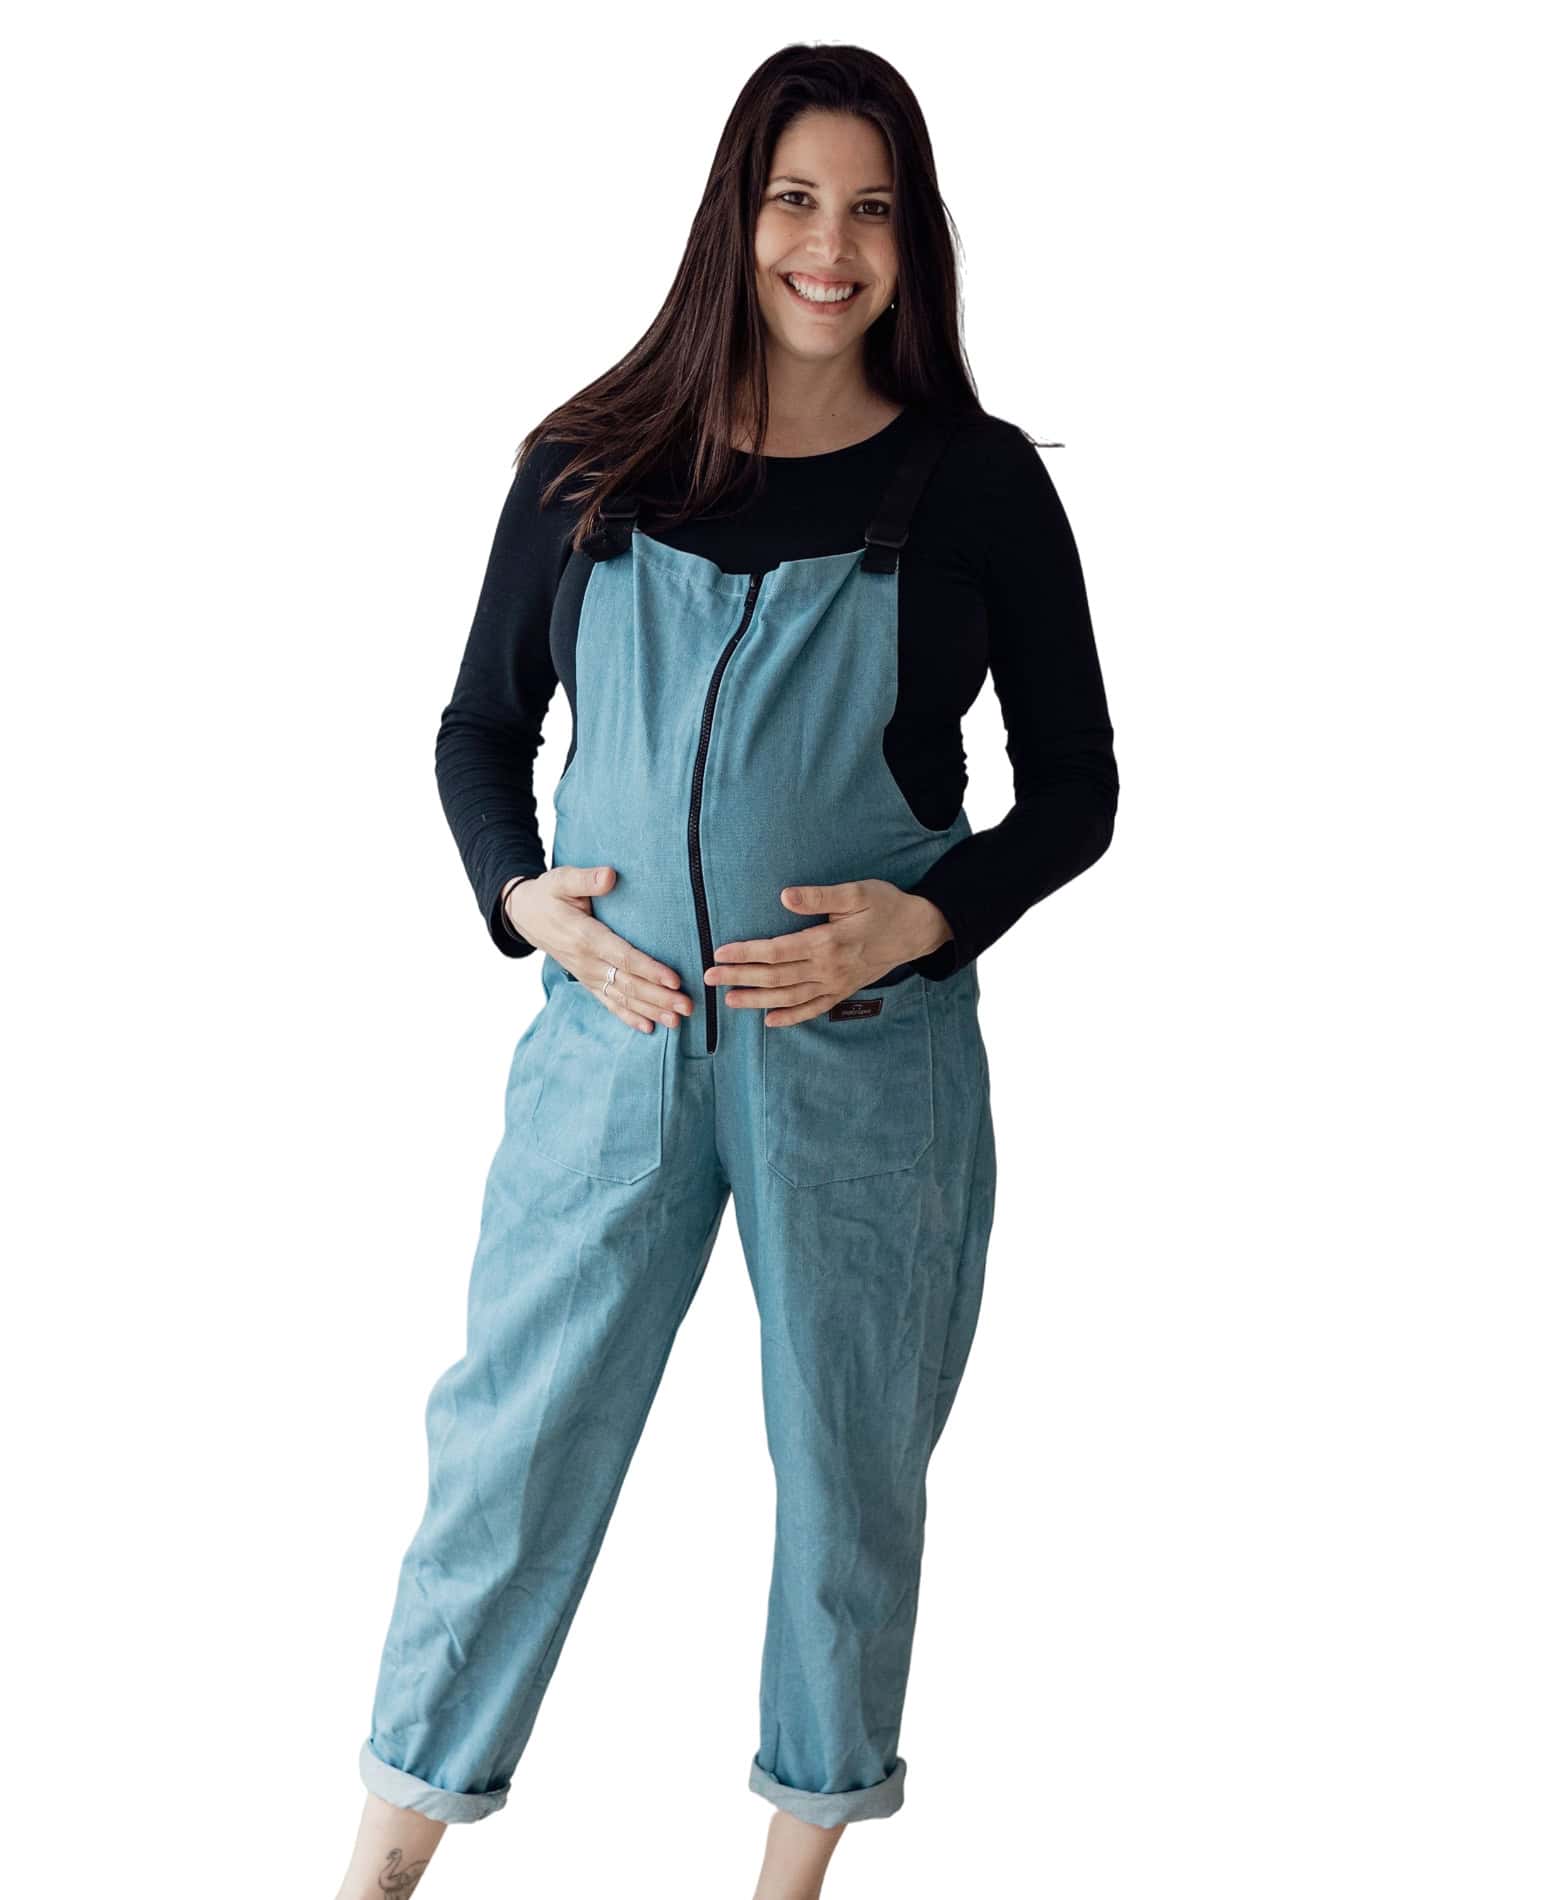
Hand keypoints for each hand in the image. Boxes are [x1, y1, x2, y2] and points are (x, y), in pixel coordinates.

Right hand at [505, 865, 694, 1033]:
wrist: (524, 915)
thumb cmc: (549, 894)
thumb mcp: (562, 880)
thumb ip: (586, 879)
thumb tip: (610, 875)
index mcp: (585, 936)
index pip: (623, 957)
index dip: (650, 970)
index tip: (674, 980)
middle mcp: (587, 961)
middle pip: (628, 984)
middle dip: (659, 997)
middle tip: (688, 1006)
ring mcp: (587, 974)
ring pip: (622, 998)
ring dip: (651, 1010)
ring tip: (678, 1021)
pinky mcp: (587, 980)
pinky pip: (608, 1003)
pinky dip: (628, 1017)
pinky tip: (649, 1028)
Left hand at [706, 879, 952, 1027]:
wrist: (918, 930)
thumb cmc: (886, 905)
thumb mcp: (857, 893)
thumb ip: (820, 896)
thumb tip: (785, 896)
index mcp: (827, 942)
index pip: (777, 951)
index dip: (746, 953)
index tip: (720, 952)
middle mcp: (828, 968)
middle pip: (776, 976)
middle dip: (740, 977)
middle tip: (710, 978)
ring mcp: (836, 984)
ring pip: (789, 997)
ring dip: (757, 1000)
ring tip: (730, 1000)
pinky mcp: (843, 991)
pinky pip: (813, 1009)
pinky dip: (791, 1017)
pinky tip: (770, 1022)